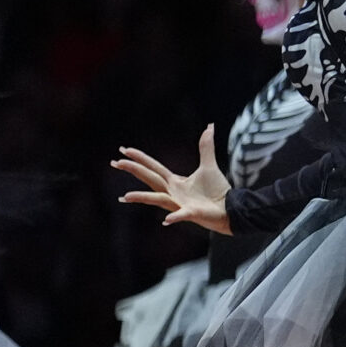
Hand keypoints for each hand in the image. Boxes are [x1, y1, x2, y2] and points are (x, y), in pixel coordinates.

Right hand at [115, 127, 232, 234]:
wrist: (229, 210)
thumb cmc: (216, 191)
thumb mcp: (209, 166)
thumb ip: (206, 147)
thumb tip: (209, 127)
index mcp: (175, 181)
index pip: (154, 167)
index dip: (140, 158)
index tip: (124, 150)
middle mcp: (173, 192)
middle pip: (150, 179)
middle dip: (134, 170)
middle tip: (115, 162)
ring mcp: (180, 203)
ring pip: (158, 199)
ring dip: (142, 197)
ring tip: (125, 197)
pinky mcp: (192, 213)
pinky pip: (181, 215)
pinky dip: (174, 216)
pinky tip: (166, 220)